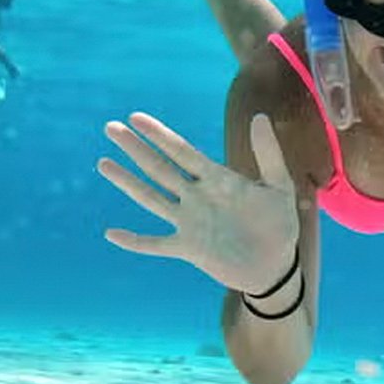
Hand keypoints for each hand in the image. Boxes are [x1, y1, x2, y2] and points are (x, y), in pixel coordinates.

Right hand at [98, 112, 299, 294]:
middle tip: (111, 127)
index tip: (136, 117)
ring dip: (128, 182)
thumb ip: (269, 155)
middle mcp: (197, 198)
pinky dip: (135, 241)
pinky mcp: (189, 249)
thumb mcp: (279, 188)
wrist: (277, 267)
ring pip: (152, 199)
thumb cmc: (279, 226)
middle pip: (160, 169)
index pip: (183, 152)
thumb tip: (259, 116)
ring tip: (103, 163)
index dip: (160, 135)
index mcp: (217, 180)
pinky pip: (156, 244)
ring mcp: (190, 223)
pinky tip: (111, 234)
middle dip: (136, 149)